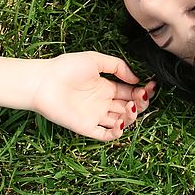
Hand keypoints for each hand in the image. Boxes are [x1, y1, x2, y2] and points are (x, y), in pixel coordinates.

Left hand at [31, 51, 156, 140]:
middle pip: (129, 107)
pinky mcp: (87, 127)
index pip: (130, 92)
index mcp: (106, 87)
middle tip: (142, 96)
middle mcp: (103, 103)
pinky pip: (106, 135)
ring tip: (131, 106)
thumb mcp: (95, 59)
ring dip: (131, 116)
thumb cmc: (66, 68)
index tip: (150, 85)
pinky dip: (117, 132)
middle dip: (140, 103)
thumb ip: (118, 66)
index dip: (142, 91)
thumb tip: (135, 78)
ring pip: (122, 122)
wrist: (43, 82)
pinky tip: (120, 122)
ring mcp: (96, 116)